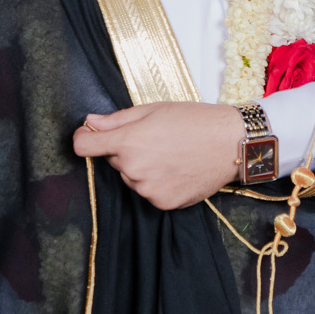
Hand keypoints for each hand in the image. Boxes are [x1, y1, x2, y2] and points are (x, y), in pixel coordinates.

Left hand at [71, 102, 244, 209]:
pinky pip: (149, 192)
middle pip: (114, 161)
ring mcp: (149, 189)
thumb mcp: (154, 110)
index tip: (90, 137)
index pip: (83, 147)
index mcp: (128, 142)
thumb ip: (118, 119)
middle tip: (155, 140)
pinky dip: (158, 183)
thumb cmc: (196, 120)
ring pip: (132, 178)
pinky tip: (178, 170)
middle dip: (127, 151)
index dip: (85, 139)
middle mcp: (134, 169)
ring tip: (171, 155)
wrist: (232, 143)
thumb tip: (91, 122)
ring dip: (143, 169)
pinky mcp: (163, 203)